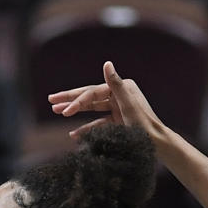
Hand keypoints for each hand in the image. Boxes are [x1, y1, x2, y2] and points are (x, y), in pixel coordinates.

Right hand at [48, 61, 163, 139]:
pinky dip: (86, 128)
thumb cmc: (143, 126)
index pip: (92, 92)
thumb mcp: (127, 105)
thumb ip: (116, 84)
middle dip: (70, 99)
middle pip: (89, 96)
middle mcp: (119, 95)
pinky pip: (97, 123)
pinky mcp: (117, 120)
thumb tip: (106, 63)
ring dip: (75, 111)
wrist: (156, 143)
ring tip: (57, 111)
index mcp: (122, 88)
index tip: (62, 111)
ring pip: (91, 108)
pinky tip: (73, 134)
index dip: (75, 101)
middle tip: (50, 100)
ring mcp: (117, 108)